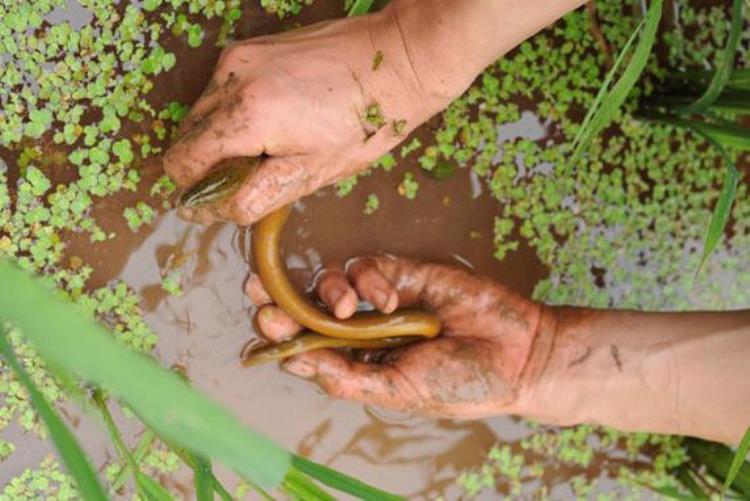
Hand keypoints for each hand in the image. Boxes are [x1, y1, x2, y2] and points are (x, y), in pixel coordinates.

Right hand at [164, 7, 458, 225]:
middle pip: (186, 137)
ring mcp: (237, 57)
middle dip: (209, 164)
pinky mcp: (248, 47)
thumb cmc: (363, 123)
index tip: (224, 197)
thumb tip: (210, 211)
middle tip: (256, 172)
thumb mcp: (311, 173)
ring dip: (221, 138)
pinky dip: (233, 113)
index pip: (182, 162)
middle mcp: (231, 79)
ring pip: (200, 113)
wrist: (395, 61)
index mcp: (246, 116)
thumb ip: (253, 196)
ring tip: (270, 144)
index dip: (196, 190)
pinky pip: (220, 90)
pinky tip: (274, 119)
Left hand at [245, 255, 544, 418]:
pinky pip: (368, 266)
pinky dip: (370, 279)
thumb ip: (347, 377)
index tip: (262, 322)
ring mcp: (381, 298)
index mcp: (357, 363)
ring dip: (328, 291)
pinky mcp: (403, 271)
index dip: (279, 332)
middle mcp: (362, 330)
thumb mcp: (398, 391)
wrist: (516, 354)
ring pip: (331, 281)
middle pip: (306, 307)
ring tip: (346, 309)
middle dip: (279, 297)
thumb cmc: (459, 383)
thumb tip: (293, 361)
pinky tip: (390, 299)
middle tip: (257, 290)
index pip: (305, 345)